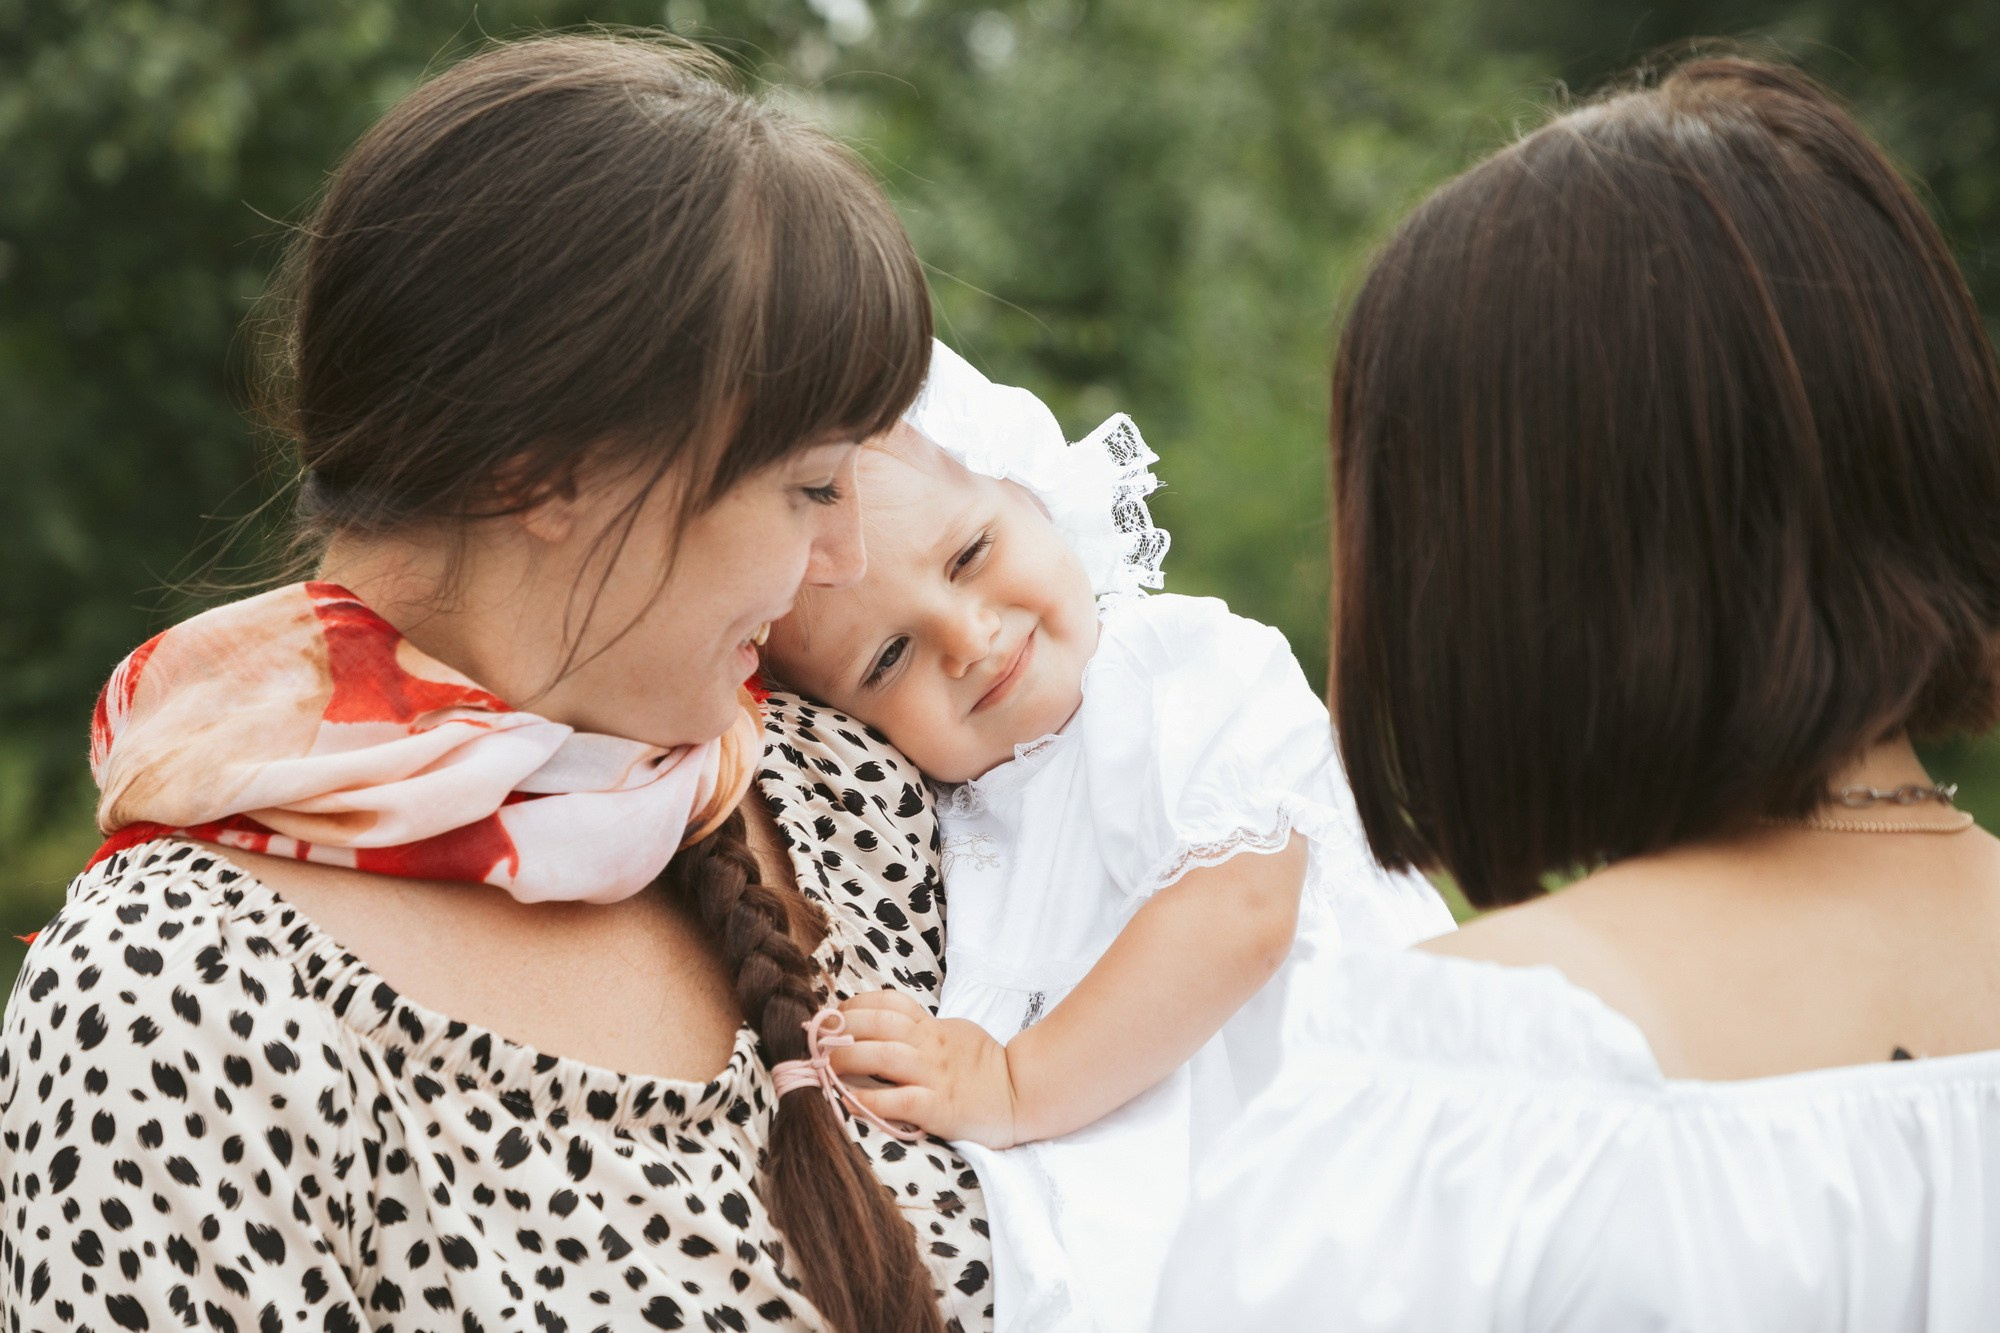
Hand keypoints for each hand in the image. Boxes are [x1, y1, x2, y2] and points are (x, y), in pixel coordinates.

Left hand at [829, 991, 1022, 1147]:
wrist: (1022, 1094)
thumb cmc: (984, 1066)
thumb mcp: (953, 1033)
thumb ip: (921, 1030)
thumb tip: (880, 1026)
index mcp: (933, 1027)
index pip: (890, 1003)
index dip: (856, 1005)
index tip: (834, 1014)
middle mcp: (930, 1046)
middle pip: (879, 1024)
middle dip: (842, 1028)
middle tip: (818, 1040)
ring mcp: (935, 1075)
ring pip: (883, 1056)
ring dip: (846, 1059)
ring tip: (824, 1066)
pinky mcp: (939, 1108)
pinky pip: (898, 1100)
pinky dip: (869, 1099)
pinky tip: (847, 1101)